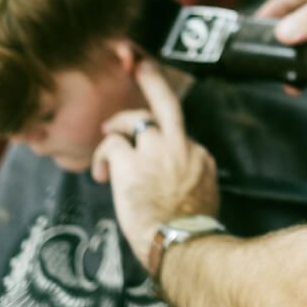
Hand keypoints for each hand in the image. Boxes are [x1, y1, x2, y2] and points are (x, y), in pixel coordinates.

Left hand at [92, 60, 219, 267]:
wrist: (183, 243)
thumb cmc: (190, 229)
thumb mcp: (204, 194)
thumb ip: (191, 173)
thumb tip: (179, 173)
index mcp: (200, 155)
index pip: (179, 132)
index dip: (163, 134)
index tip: (155, 138)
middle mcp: (180, 146)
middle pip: (166, 102)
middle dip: (152, 79)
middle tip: (140, 62)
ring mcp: (156, 151)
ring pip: (134, 120)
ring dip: (117, 128)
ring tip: (108, 139)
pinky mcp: (131, 163)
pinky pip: (112, 145)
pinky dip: (103, 156)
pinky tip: (102, 173)